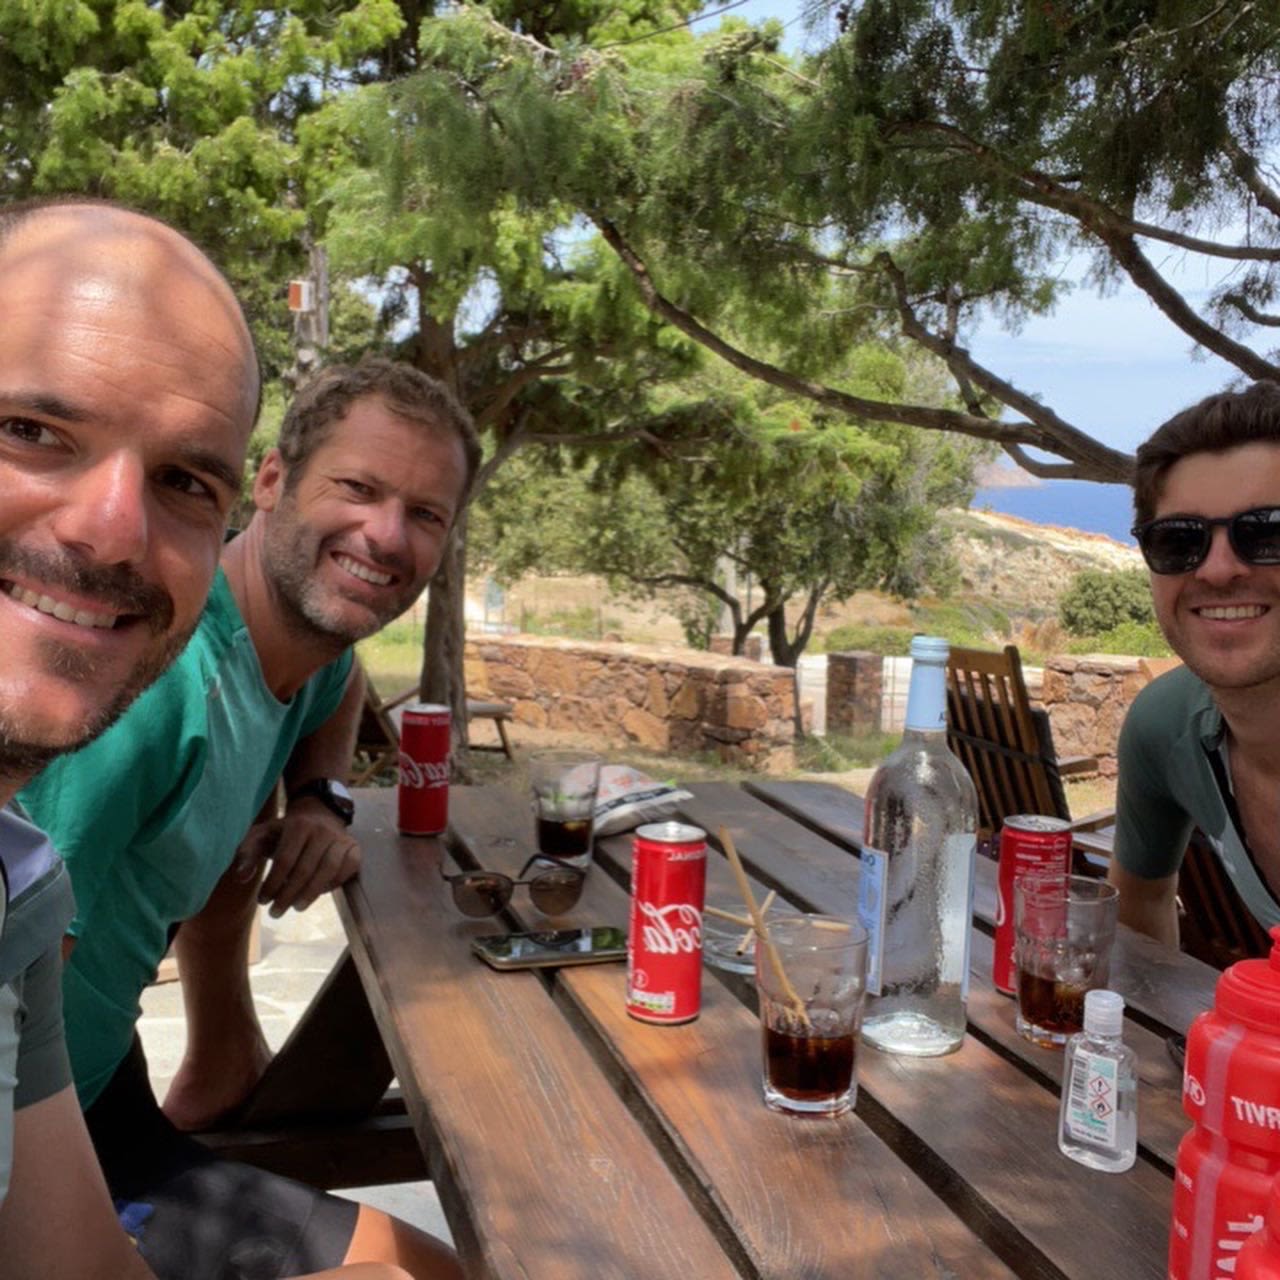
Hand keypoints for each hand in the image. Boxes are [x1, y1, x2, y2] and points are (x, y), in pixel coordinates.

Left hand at [234, 804, 360, 915]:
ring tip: (296, 908)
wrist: (318, 814)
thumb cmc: (285, 831)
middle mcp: (322, 830)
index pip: (285, 860)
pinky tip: (318, 894)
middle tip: (275, 912)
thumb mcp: (262, 835)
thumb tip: (241, 877)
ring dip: (310, 894)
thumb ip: (247, 853)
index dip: (272, 884)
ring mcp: (341, 839)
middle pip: (305, 869)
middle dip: (288, 895)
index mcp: (298, 825)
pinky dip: (333, 884)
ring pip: (328, 871)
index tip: (262, 900)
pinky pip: (347, 870)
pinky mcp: (354, 848)